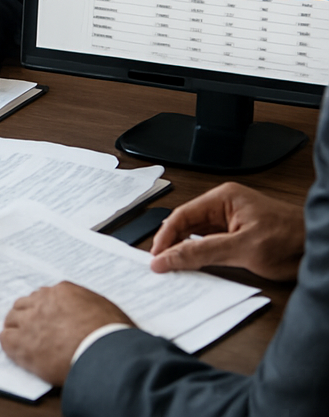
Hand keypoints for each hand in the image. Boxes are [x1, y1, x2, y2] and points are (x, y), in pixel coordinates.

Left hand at [0, 282, 132, 385]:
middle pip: (25, 304)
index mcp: (62, 291)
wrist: (105, 354)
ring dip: (16, 327)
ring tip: (21, 339)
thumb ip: (88, 305)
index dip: (45, 309)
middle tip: (32, 329)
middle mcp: (43, 302)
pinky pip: (6, 339)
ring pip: (12, 319)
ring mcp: (31, 322)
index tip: (49, 319)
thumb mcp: (104, 309)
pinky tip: (15, 349)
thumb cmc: (112, 335)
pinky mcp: (23, 344)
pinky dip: (9, 343)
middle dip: (27, 315)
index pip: (44, 296)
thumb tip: (88, 313)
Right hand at [150, 181, 304, 280]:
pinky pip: (212, 244)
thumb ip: (202, 253)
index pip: (183, 216)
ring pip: (198, 236)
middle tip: (161, 265)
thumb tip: (170, 257)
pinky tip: (196, 268)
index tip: (156, 256)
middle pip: (188, 225)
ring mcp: (232, 220)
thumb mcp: (243, 249)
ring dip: (187, 252)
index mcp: (223, 198)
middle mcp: (225, 206)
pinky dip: (202, 257)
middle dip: (173, 244)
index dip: (165, 237)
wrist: (321, 249)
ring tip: (174, 268)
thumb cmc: (292, 241)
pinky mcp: (239, 235)